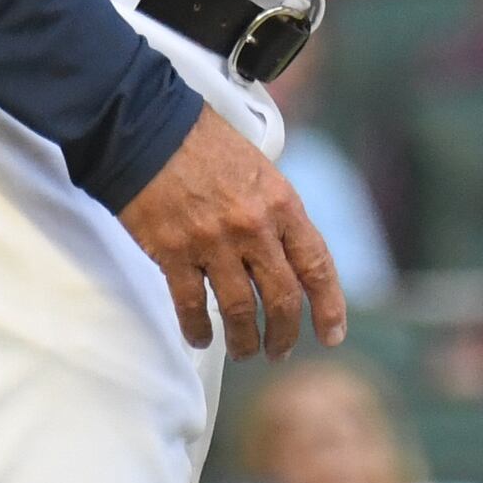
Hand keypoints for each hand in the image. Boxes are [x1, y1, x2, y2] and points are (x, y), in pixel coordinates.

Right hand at [115, 108, 345, 357]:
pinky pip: (190, 305)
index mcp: (282, 203)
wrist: (150, 129)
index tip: (332, 335)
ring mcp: (213, 243)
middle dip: (285, 333)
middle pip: (281, 297)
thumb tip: (287, 251)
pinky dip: (197, 329)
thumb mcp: (260, 169)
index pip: (316, 265)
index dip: (329, 305)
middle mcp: (254, 227)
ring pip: (238, 310)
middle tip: (281, 351)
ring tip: (245, 352)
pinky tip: (200, 339)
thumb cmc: (206, 144)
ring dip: (243, 340)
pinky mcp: (174, 253)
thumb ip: (276, 211)